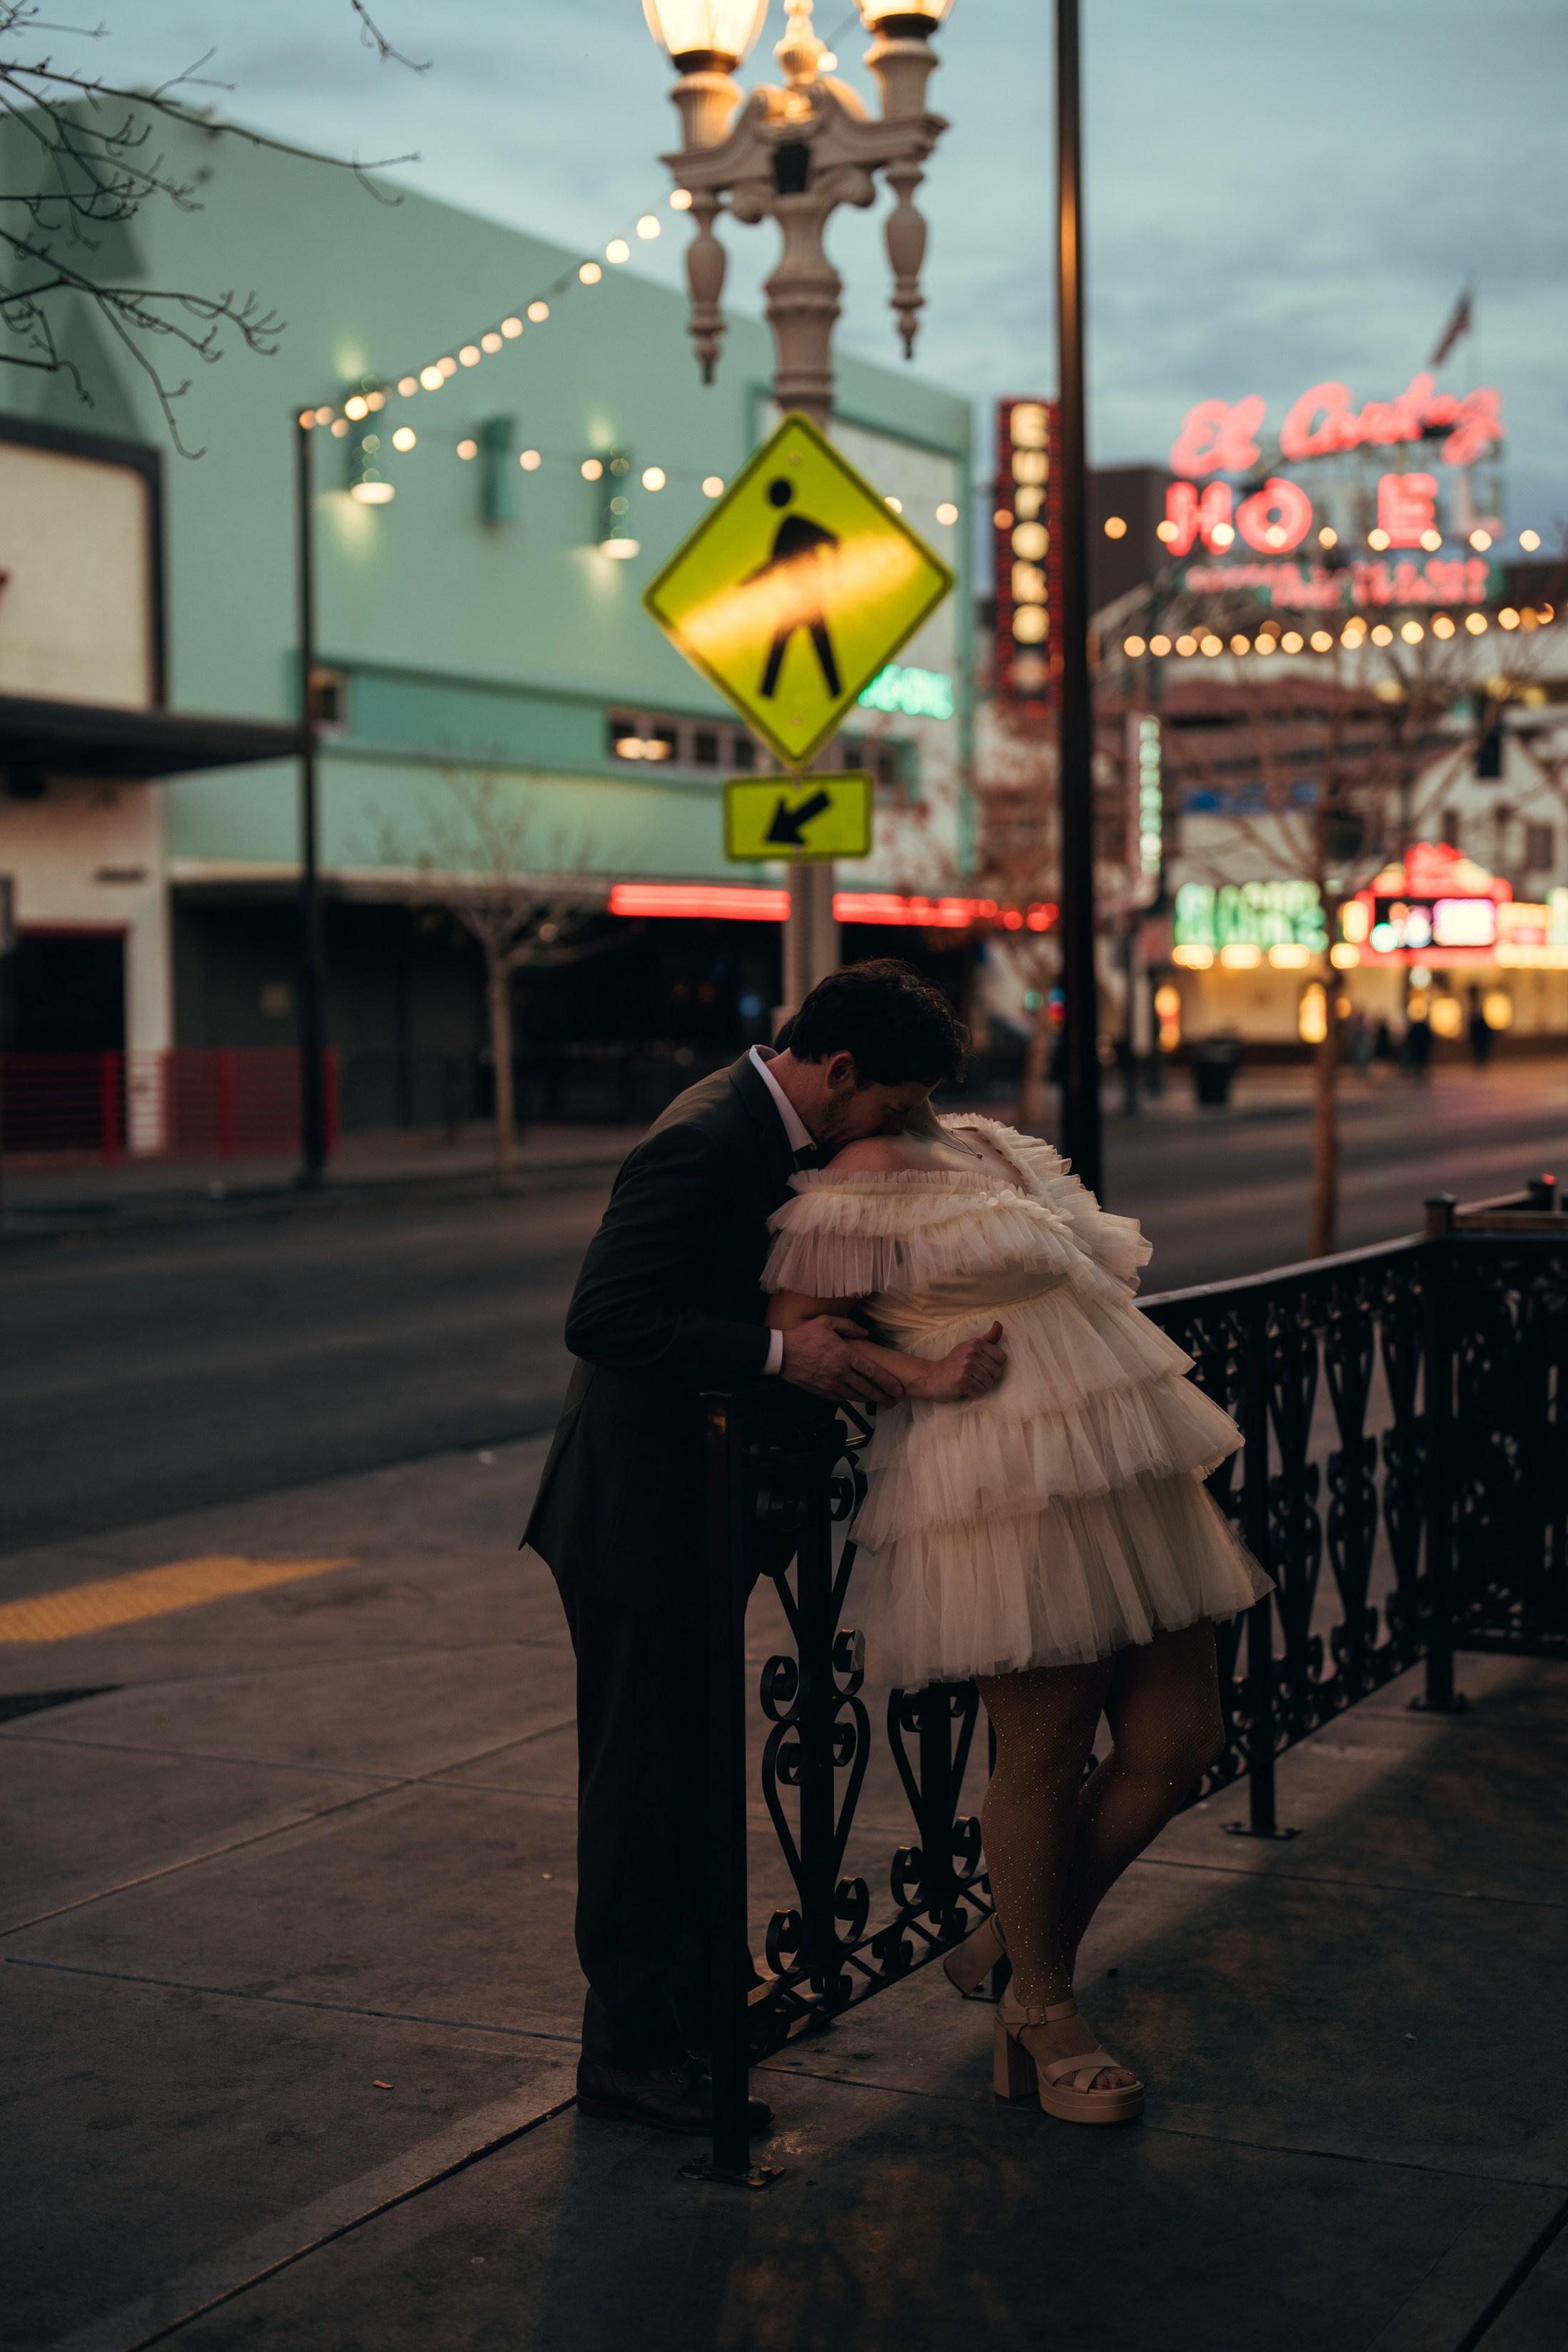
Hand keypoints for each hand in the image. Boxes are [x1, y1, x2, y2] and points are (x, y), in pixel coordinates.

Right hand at [780, 1316, 905, 1404]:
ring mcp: (830, 1384)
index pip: (871, 1371)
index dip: (887, 1381)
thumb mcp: (827, 1322)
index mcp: (844, 1354)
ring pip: (854, 1396)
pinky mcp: (820, 1391)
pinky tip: (856, 1399)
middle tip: (893, 1402)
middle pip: (867, 1388)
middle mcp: (839, 1372)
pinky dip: (850, 1399)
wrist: (781, 1353)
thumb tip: (865, 1333)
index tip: (897, 1388)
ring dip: (868, 1400)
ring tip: (878, 1401)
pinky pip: (840, 1399)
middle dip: (883, 1396)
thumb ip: (849, 1327)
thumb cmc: (803, 1336)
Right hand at [915, 1321, 1006, 1402]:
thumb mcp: (970, 1347)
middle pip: (996, 1372)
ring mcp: (966, 1365)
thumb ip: (988, 1338)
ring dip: (980, 1387)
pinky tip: (964, 1388)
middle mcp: (971, 1352)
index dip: (995, 1366)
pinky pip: (980, 1392)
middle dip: (987, 1378)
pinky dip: (973, 1394)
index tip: (982, 1367)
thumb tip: (999, 1324)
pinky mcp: (961, 1380)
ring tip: (968, 1382)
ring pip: (989, 1383)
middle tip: (973, 1376)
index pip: (1002, 1358)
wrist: (932, 1377)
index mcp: (976, 1343)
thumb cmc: (954, 1363)